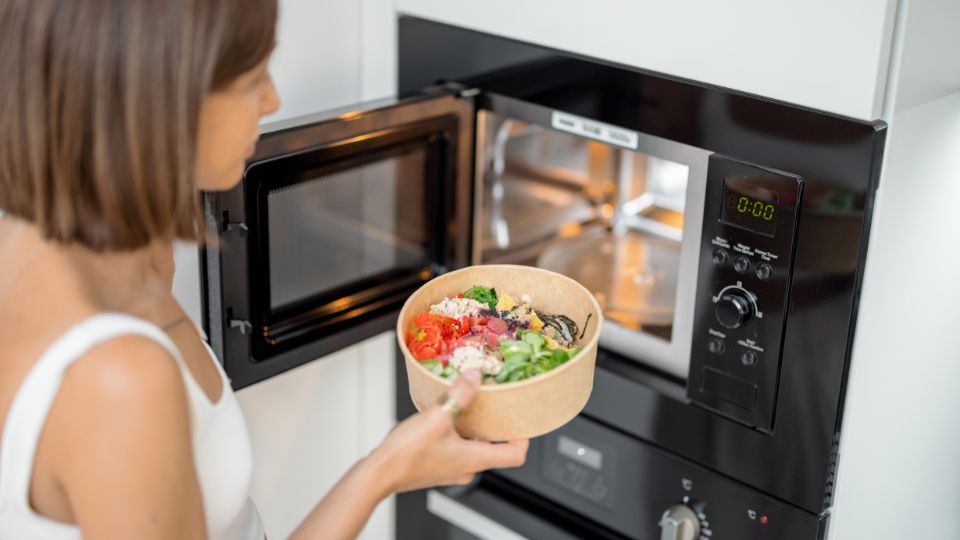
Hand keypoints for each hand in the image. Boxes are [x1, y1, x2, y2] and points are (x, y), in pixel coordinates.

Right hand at [370, 370, 528, 493]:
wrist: (378, 473)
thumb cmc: (407, 453)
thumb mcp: (437, 416)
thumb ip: (460, 394)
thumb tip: (475, 376)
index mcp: (475, 459)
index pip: (516, 454)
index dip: (523, 436)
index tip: (521, 418)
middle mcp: (467, 468)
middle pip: (495, 447)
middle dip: (494, 424)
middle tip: (492, 403)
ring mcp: (452, 469)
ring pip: (473, 446)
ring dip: (472, 426)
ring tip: (465, 404)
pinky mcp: (437, 466)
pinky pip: (456, 447)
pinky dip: (456, 432)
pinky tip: (442, 417)